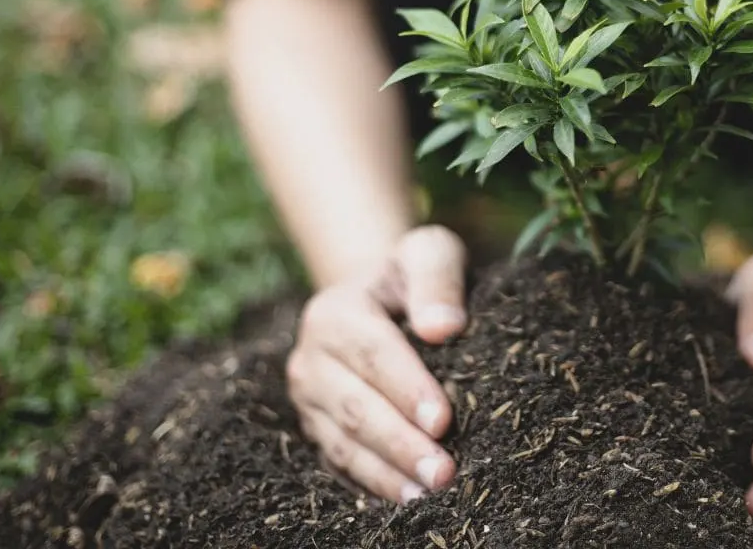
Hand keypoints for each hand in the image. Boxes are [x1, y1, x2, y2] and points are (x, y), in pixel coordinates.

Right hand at [287, 225, 467, 503]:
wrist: (379, 295)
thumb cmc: (414, 275)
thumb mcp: (429, 253)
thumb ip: (437, 277)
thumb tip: (444, 327)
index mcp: (334, 311)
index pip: (372, 353)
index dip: (407, 388)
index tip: (443, 419)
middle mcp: (311, 357)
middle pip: (354, 406)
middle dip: (399, 442)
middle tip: (444, 472)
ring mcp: (309, 398)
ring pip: (344, 442)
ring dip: (387, 471)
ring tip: (429, 494)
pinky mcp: (317, 427)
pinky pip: (341, 462)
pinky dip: (373, 482)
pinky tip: (407, 498)